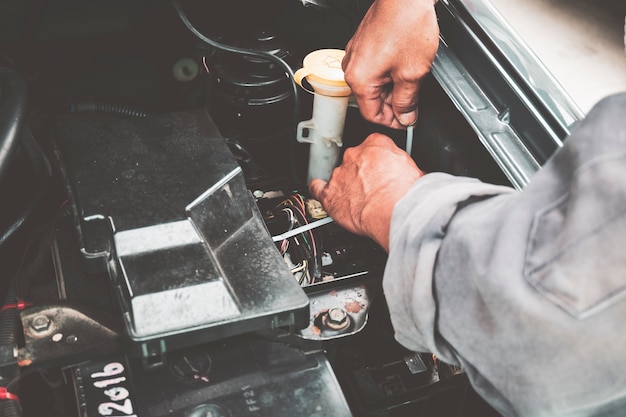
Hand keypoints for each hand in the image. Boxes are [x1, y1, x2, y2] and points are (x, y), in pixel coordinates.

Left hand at [309, 133, 423, 250]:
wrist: (394, 210)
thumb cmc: (406, 193)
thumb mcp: (416, 171)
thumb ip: (404, 168)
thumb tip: (410, 176)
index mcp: (377, 144)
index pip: (373, 145)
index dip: (378, 160)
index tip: (382, 169)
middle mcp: (355, 155)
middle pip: (354, 160)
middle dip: (362, 172)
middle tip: (372, 187)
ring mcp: (340, 173)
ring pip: (339, 175)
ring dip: (345, 185)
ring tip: (356, 199)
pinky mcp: (330, 194)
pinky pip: (317, 190)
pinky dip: (318, 191)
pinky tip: (321, 194)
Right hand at [342, 0, 438, 128]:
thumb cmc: (407, 24)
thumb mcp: (413, 72)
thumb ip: (408, 101)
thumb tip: (406, 117)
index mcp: (359, 80)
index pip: (372, 116)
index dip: (393, 122)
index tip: (408, 120)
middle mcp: (352, 68)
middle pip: (372, 100)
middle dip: (394, 103)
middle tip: (414, 99)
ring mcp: (356, 54)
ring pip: (373, 84)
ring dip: (392, 87)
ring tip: (412, 75)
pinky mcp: (363, 44)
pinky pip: (373, 68)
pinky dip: (389, 71)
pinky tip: (404, 63)